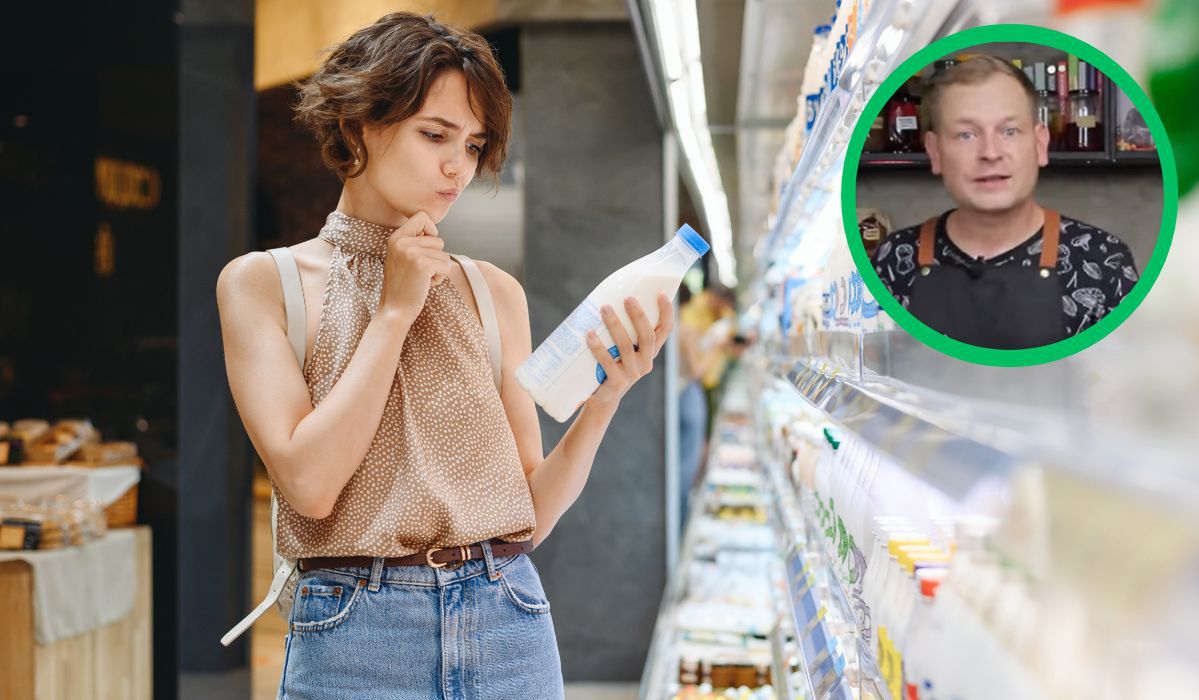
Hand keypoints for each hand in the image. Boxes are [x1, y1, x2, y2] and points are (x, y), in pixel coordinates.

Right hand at [377, 211, 453, 324]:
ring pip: (444, 255)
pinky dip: (440, 278)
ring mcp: (412, 252)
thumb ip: (413, 242)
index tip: (426, 246)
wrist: (394, 309)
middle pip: (438, 239)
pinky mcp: (423, 265)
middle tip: (420, 271)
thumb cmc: (401, 285)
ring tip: (421, 278)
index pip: (422, 216)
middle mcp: (402, 242)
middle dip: (435, 257)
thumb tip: (433, 231)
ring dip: (438, 269)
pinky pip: (446, 266)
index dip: (431, 230)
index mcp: (396, 237)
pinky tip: (425, 285)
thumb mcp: (401, 257)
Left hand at [585, 292, 674, 407]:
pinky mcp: (616, 383)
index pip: (665, 330)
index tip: (661, 293)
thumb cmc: (612, 364)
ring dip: (615, 325)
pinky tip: (590, 334)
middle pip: (647, 336)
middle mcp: (645, 363)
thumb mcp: (623, 348)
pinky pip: (607, 362)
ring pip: (626, 347)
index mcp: (650, 352)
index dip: (666, 312)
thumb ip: (623, 330)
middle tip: (627, 298)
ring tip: (604, 308)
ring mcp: (632, 374)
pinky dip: (598, 347)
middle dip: (638, 316)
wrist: (603, 397)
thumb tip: (609, 297)